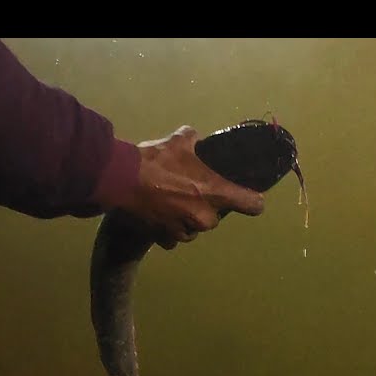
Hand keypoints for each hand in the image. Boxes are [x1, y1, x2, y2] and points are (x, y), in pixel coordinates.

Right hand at [117, 126, 264, 249]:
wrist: (122, 179)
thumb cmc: (156, 160)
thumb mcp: (179, 140)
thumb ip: (193, 140)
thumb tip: (194, 138)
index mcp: (215, 192)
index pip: (253, 205)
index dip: (252, 200)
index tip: (247, 197)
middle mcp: (204, 216)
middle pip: (216, 217)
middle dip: (205, 207)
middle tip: (190, 192)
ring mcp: (183, 230)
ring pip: (194, 229)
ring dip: (187, 220)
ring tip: (171, 203)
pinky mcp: (163, 237)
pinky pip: (172, 238)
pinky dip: (168, 230)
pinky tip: (158, 215)